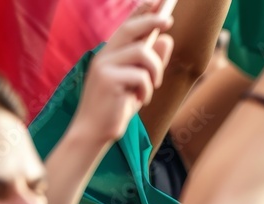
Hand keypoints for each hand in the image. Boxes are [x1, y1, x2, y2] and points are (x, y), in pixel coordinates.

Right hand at [73, 0, 174, 143]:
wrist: (94, 132)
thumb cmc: (116, 108)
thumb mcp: (138, 84)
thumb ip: (151, 63)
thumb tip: (166, 39)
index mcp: (110, 54)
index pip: (127, 27)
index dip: (141, 12)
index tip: (158, 0)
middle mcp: (105, 55)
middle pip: (130, 29)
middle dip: (151, 20)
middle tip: (168, 20)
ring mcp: (104, 65)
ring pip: (142, 53)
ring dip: (154, 72)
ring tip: (150, 87)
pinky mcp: (108, 78)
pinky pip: (140, 76)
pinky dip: (146, 90)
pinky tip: (137, 100)